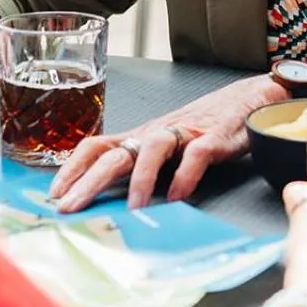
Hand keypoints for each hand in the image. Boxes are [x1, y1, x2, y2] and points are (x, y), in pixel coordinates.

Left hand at [50, 75, 284, 211]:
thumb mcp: (167, 146)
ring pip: (153, 149)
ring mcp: (185, 133)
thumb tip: (108, 201)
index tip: (53, 193)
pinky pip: (197, 155)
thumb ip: (142, 168)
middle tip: (70, 207)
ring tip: (133, 206)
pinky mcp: (214, 138)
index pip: (96, 146)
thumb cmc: (207, 125)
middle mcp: (157, 133)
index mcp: (142, 137)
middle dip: (88, 181)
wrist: (252, 98)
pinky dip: (186, 175)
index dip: (72, 168)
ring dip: (141, 178)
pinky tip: (179, 196)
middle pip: (115, 153)